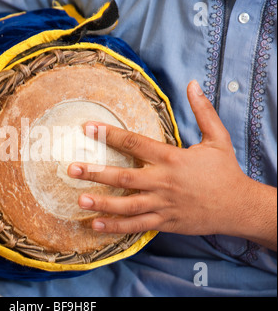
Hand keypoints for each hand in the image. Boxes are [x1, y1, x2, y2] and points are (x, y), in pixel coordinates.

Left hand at [68, 81, 265, 238]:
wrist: (239, 206)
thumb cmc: (225, 171)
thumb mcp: (218, 137)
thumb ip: (203, 111)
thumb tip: (192, 84)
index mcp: (172, 158)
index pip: (135, 143)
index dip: (109, 134)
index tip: (87, 127)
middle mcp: (163, 182)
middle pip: (124, 176)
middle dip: (96, 172)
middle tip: (71, 169)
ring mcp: (162, 204)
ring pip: (127, 205)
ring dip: (102, 203)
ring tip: (79, 199)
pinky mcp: (165, 221)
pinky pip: (137, 225)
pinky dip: (116, 226)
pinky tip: (96, 224)